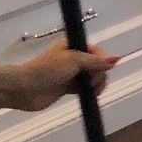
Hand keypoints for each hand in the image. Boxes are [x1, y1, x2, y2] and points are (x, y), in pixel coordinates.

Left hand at [0, 45, 118, 112]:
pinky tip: (88, 95)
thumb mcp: (73, 60)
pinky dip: (90, 92)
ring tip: (88, 90)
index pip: (98, 52)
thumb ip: (96, 61)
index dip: (102, 61)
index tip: (97, 70)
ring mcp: (71, 74)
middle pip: (98, 66)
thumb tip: (118, 59)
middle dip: (99, 75)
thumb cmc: (46, 70)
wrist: (24, 89)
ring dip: (95, 84)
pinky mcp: (68, 88)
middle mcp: (74, 59)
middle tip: (88, 81)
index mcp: (73, 47)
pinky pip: (86, 88)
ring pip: (93, 78)